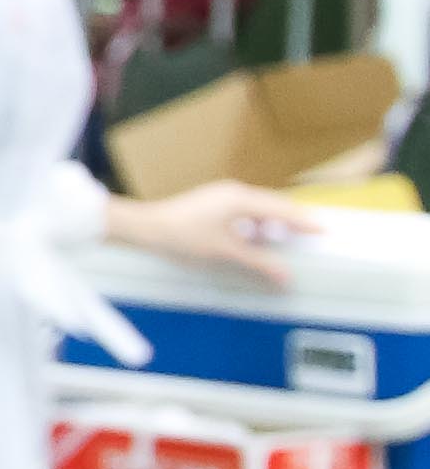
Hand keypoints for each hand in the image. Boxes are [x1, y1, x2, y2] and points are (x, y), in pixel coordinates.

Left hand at [110, 178, 294, 282]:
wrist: (146, 226)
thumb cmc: (183, 236)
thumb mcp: (224, 251)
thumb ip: (258, 262)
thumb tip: (286, 277)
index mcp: (241, 199)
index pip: (282, 209)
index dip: (304, 221)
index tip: (323, 230)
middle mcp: (235, 191)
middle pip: (273, 204)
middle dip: (293, 219)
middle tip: (312, 232)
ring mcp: (223, 194)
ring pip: (259, 206)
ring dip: (274, 221)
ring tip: (288, 236)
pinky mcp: (214, 201)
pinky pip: (245, 209)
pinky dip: (257, 221)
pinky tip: (257, 236)